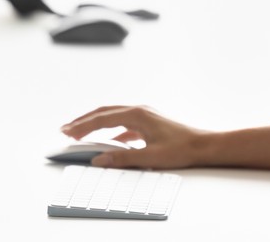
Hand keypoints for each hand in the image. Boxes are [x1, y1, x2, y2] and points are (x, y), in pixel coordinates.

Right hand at [60, 105, 209, 168]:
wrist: (204, 145)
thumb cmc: (181, 148)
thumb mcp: (150, 157)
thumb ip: (122, 158)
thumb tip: (99, 160)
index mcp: (137, 114)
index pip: (102, 118)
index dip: (82, 126)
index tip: (66, 133)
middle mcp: (139, 110)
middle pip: (104, 112)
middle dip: (84, 120)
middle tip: (65, 130)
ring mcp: (144, 115)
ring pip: (113, 115)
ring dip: (96, 123)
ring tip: (81, 132)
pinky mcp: (149, 122)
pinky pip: (123, 123)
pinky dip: (111, 129)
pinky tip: (109, 140)